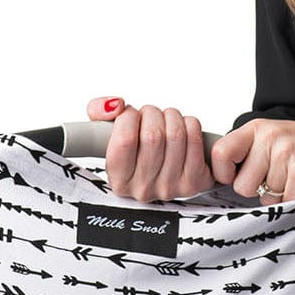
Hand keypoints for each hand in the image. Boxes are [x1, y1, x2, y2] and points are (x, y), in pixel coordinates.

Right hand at [85, 96, 216, 202]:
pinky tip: (185, 129)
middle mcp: (144, 190)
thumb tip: (116, 105)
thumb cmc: (134, 151)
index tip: (131, 116)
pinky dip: (192, 124)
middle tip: (151, 118)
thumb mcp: (106, 133)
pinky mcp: (196, 182)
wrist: (164, 173)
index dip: (130, 116)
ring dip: (172, 116)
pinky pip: (197, 140)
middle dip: (152, 114)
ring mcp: (172, 188)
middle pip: (153, 135)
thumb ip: (98, 111)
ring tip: (166, 123)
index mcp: (119, 181)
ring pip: (176, 134)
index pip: (125, 140)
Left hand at [210, 119, 294, 203]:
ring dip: (280, 195)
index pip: (220, 153)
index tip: (235, 178)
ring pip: (265, 197)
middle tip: (278, 178)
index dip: (224, 174)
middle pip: (241, 185)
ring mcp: (285, 153)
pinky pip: (285, 201)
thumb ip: (250, 154)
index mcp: (257, 128)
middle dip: (258, 191)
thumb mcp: (275, 139)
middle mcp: (268, 137)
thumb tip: (225, 180)